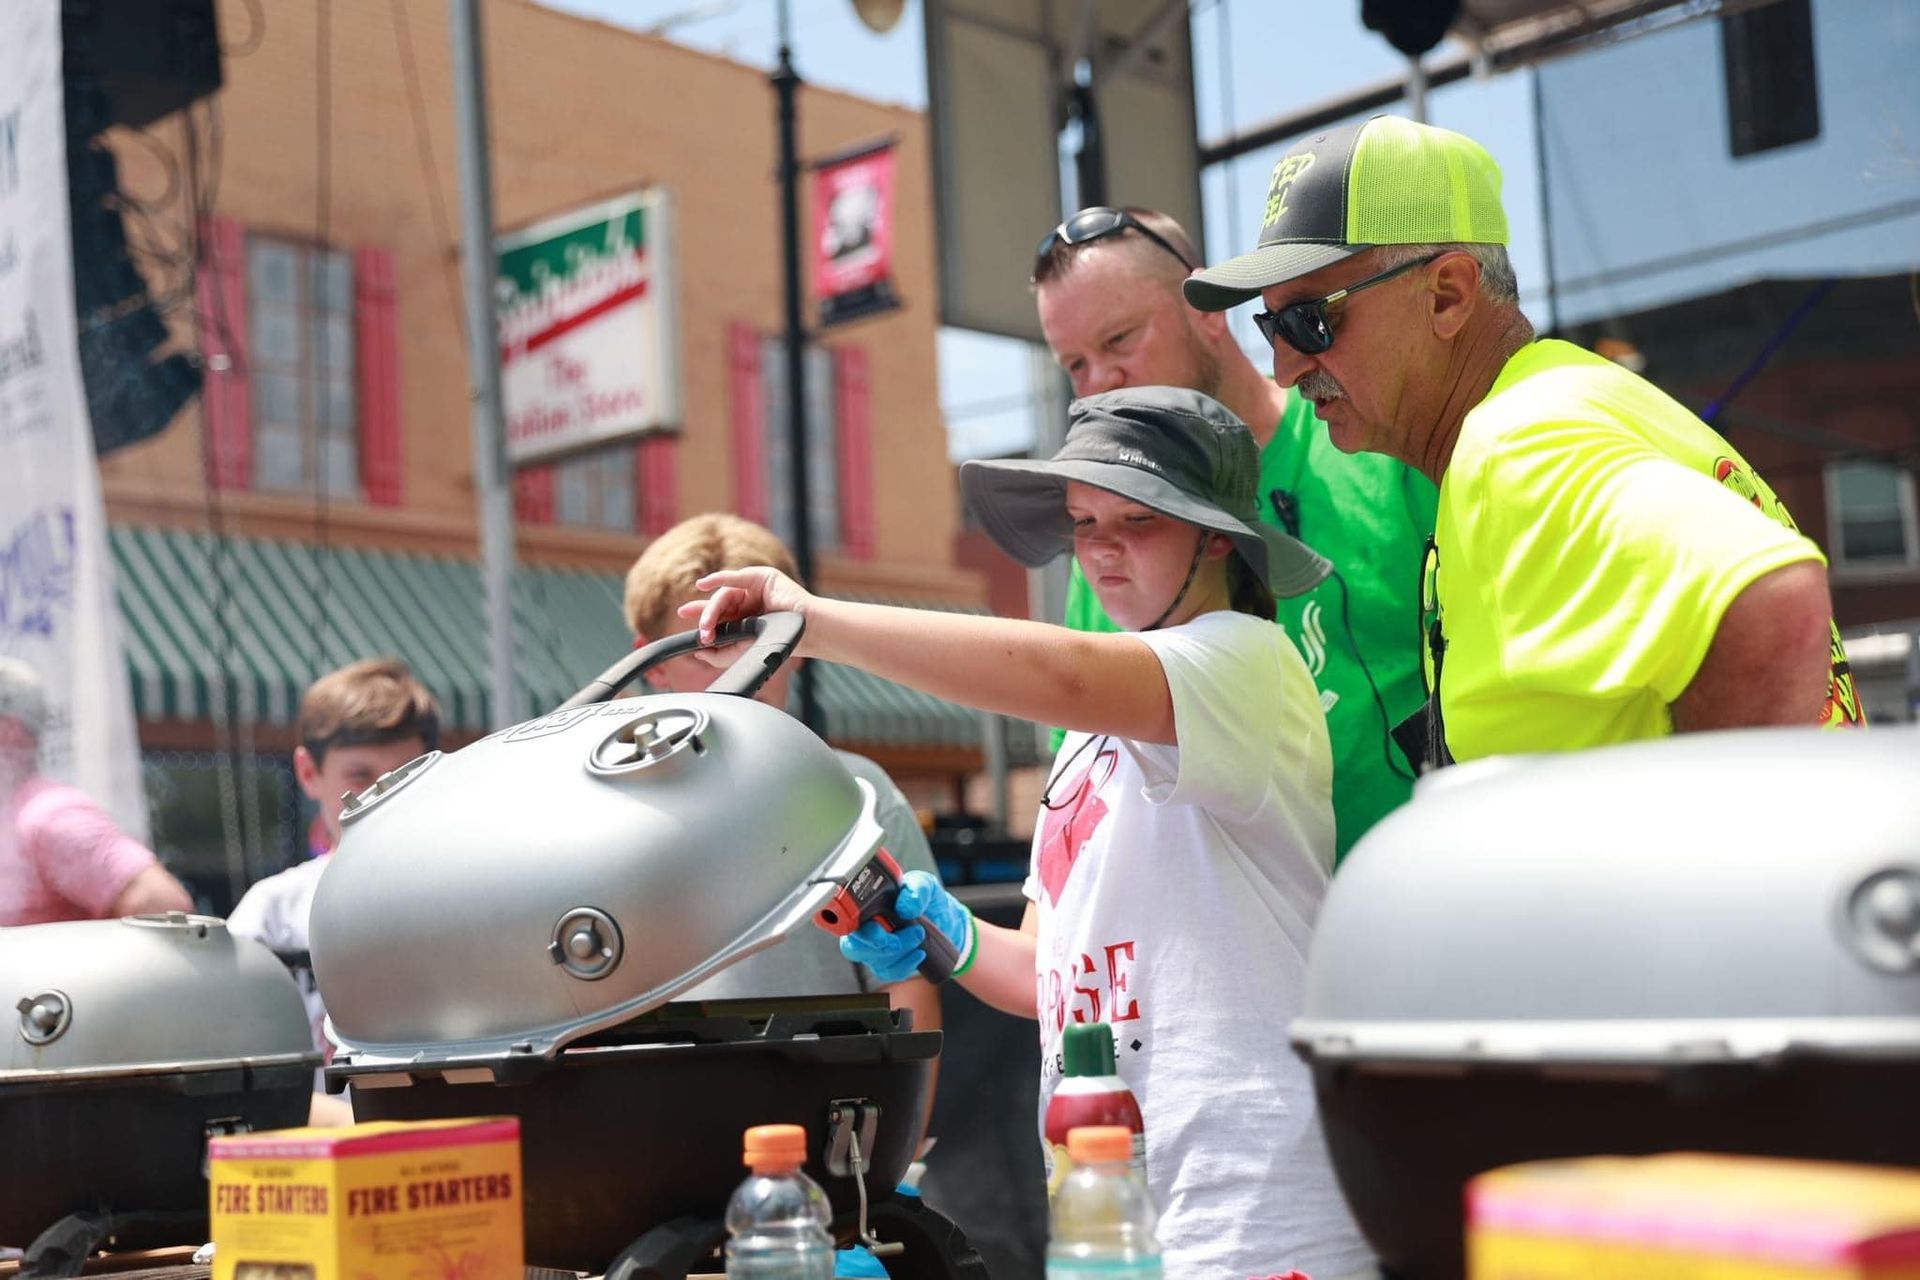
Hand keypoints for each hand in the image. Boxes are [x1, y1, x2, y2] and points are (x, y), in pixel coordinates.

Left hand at [675, 566, 814, 665]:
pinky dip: (719, 578)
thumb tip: (698, 652)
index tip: (686, 623)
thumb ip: (720, 655)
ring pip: (725, 595)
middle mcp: (749, 602)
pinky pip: (736, 577)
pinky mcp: (762, 577)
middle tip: (702, 631)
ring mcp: (755, 588)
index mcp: (746, 618)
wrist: (804, 633)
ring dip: (712, 609)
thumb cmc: (782, 641)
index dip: (703, 618)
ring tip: (708, 625)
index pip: (720, 616)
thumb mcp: (745, 651)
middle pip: (719, 605)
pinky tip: (704, 584)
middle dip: (706, 616)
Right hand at [837, 871, 973, 984]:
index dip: (859, 928)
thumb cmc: (925, 899)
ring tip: (919, 935)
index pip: (847, 922)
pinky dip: (907, 964)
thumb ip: (916, 889)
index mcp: (866, 907)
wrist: (942, 918)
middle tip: (911, 932)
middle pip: (854, 948)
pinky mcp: (887, 964)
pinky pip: (890, 972)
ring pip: (875, 962)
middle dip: (882, 945)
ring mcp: (875, 949)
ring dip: (901, 952)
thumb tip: (904, 908)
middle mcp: (865, 929)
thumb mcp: (925, 884)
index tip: (879, 926)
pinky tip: (919, 952)